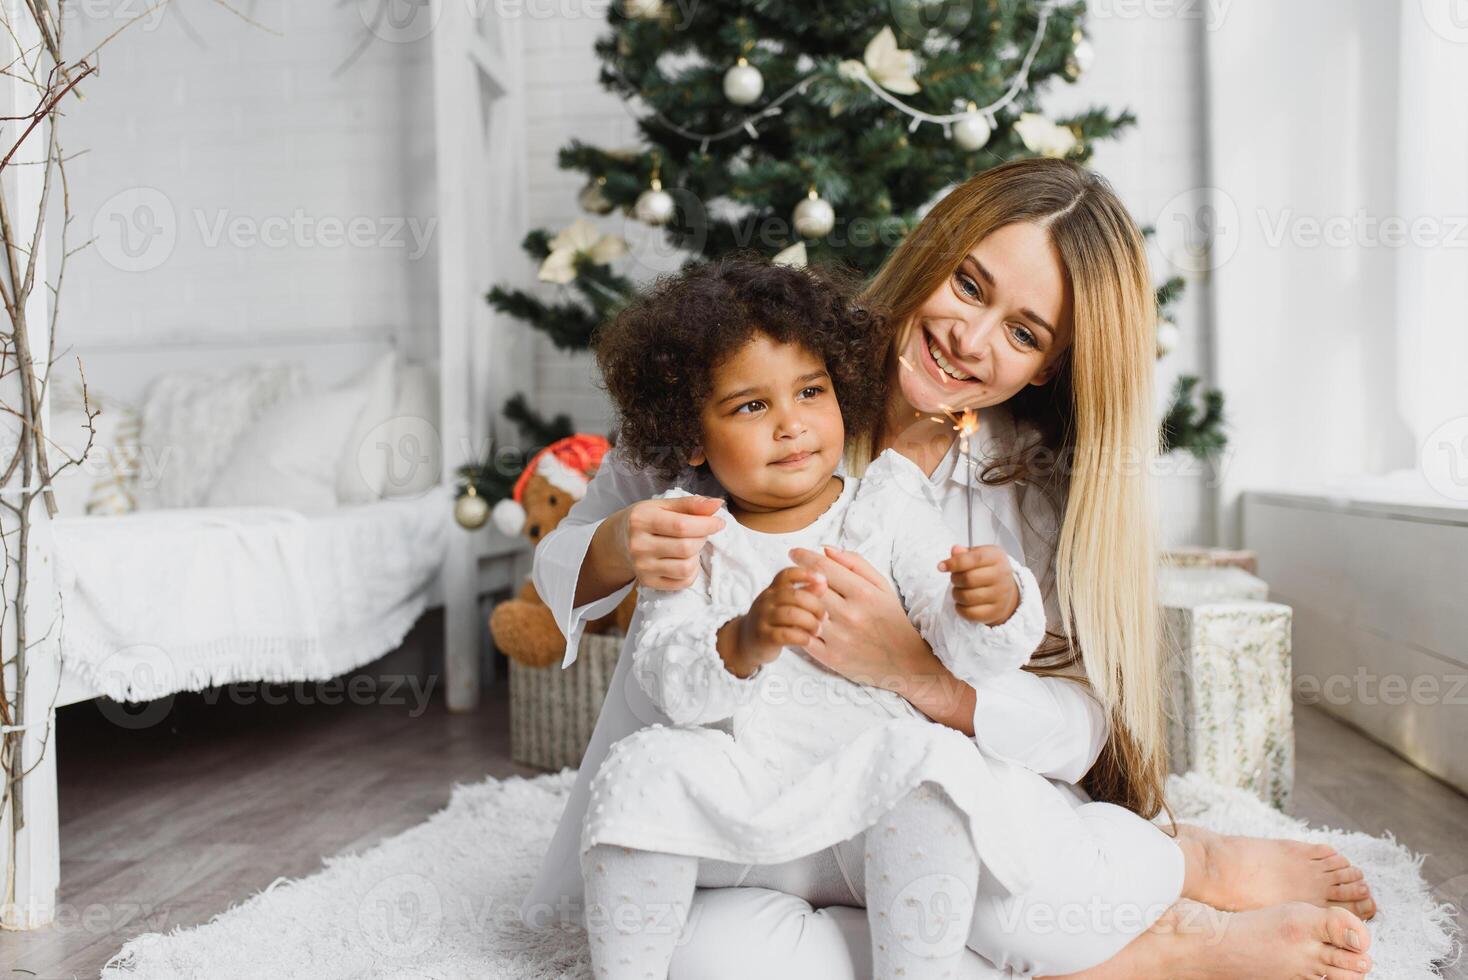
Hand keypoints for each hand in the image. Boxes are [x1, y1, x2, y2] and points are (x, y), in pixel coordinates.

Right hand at [613, 496, 724, 589]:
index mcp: (641, 520)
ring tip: (691, 546)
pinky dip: (692, 571)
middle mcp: (638, 545)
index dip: (706, 525)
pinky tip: (685, 560)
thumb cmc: (646, 520)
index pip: (682, 526)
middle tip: (700, 533)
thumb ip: (690, 504)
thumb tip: (717, 504)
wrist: (619, 541)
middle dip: (702, 539)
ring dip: (697, 556)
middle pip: (686, 547)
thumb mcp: (663, 505)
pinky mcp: (648, 582)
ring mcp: (642, 567)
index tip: (718, 522)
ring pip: (686, 567)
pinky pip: (682, 582)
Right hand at [720, 567, 827, 676]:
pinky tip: (808, 640)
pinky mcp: (763, 637)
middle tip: (824, 616)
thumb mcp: (785, 605)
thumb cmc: (772, 622)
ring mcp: (762, 618)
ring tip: (817, 630)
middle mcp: (765, 601)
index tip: (823, 579)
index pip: (787, 574)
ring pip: (792, 615)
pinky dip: (802, 637)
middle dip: (815, 606)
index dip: (806, 574)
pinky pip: (786, 635)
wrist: (745, 642)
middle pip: (795, 596)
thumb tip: (823, 583)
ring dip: (810, 623)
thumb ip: (804, 593)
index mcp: (772, 590)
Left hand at [788, 545, 977, 735]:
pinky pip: (803, 638)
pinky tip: (796, 618)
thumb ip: (855, 564)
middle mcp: (851, 615)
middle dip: (796, 577)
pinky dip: (796, 626)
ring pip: (804, 612)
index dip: (804, 556)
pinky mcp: (832, 658)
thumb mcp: (882, 587)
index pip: (824, 568)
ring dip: (793, 601)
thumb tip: (826, 549)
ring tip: (789, 595)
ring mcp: (840, 638)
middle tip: (789, 574)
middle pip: (810, 588)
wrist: (906, 662)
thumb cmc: (892, 620)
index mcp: (864, 593)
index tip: (794, 553)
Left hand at [939, 545, 1019, 625]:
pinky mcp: (995, 612)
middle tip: (955, 579)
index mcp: (997, 557)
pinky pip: (970, 613)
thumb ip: (965, 554)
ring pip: (967, 597)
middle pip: (968, 579)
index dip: (954, 563)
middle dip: (955, 579)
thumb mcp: (979, 555)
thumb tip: (955, 550)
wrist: (1006, 589)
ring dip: (956, 594)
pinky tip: (962, 603)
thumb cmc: (987, 569)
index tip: (941, 566)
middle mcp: (1002, 576)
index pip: (974, 559)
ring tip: (958, 590)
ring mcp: (1000, 595)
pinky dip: (960, 609)